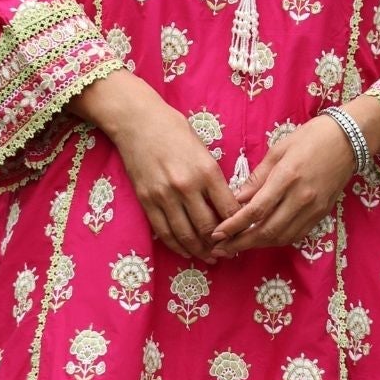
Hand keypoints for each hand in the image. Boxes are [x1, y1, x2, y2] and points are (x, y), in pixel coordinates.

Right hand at [74, 71, 238, 260]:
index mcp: (207, 171)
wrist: (137, 121)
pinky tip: (186, 251)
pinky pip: (164, 232)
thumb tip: (226, 205)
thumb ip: (214, 178)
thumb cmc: (174, 130)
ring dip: (199, 251)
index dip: (238, 227)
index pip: (229, 210)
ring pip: (186, 234)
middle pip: (208, 227)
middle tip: (228, 253)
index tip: (243, 235)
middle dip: (221, 244)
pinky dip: (177, 245)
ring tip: (209, 258)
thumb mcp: (203, 150)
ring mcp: (164, 196)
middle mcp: (187, 186)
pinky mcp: (147, 201)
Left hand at [206, 114, 355, 256]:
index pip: (255, 211)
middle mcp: (301, 198)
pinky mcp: (322, 214)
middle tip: (221, 248)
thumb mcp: (278, 150)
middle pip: (267, 231)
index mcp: (287, 177)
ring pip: (282, 237)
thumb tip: (238, 199)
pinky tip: (264, 239)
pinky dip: (278, 240)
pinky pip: (297, 234)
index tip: (217, 233)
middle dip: (241, 243)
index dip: (234, 226)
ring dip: (258, 245)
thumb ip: (257, 177)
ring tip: (238, 246)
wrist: (349, 140)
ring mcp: (314, 208)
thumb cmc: (310, 138)